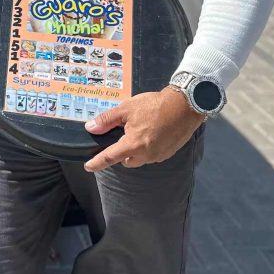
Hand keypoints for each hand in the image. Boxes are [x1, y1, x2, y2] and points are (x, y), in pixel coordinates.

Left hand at [83, 87, 204, 171]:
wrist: (184, 106)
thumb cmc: (154, 106)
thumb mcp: (126, 109)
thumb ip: (107, 120)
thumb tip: (90, 127)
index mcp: (133, 145)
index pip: (110, 157)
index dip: (97, 163)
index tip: (88, 167)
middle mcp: (146, 155)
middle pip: (126, 160)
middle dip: (121, 152)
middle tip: (123, 134)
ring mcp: (159, 156)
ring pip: (140, 159)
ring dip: (135, 150)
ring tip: (139, 131)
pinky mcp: (168, 153)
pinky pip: (152, 155)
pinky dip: (147, 148)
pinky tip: (151, 134)